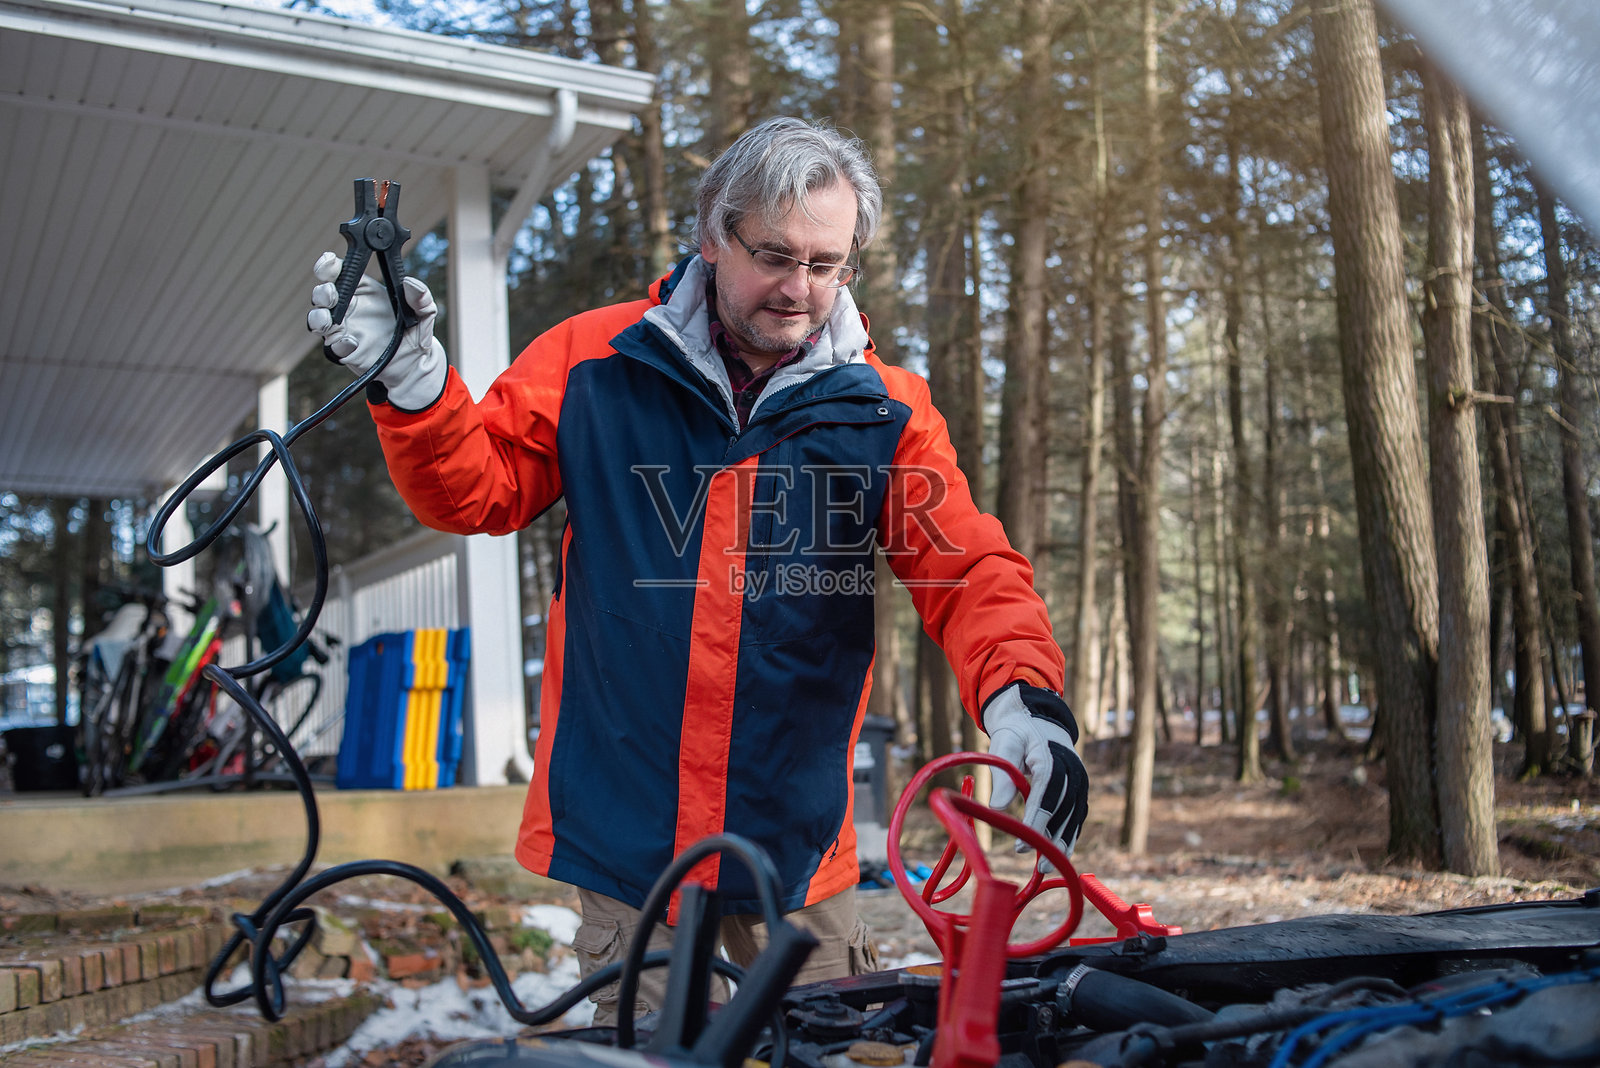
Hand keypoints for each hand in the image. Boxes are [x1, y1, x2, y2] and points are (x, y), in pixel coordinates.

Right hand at [307, 251, 446, 410]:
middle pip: (322, 294)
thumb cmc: (415, 332)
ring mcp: (343, 329)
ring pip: (317, 319)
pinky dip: (338, 344)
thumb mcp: (424, 313)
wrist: (414, 365)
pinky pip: (332, 347)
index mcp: (363, 290)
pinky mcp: (344, 351)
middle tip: (331, 295)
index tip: (329, 263)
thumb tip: (411, 283)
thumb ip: (422, 297)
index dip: (328, 265)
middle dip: (322, 292)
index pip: (339, 272)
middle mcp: (348, 307)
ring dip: (318, 317)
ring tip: (329, 319)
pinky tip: (352, 342)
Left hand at [983, 682, 1088, 867]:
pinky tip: (1060, 854)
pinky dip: (1069, 836)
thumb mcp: (1004, 745)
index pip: (1046, 795)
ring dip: (1063, 843)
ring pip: (1074, 817)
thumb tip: (997, 807)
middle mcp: (1072, 770)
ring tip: (1049, 868)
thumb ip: (1002, 774)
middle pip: (1064, 810)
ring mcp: (1079, 780)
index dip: (1035, 822)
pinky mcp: (1079, 789)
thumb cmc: (1016, 733)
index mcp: (1052, 758)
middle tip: (1038, 866)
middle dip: (1051, 839)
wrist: (1037, 720)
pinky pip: (1076, 816)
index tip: (1022, 845)